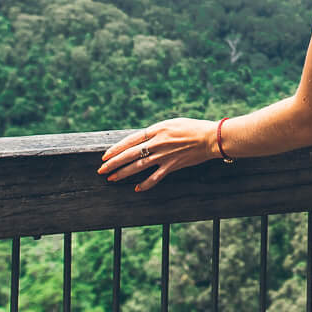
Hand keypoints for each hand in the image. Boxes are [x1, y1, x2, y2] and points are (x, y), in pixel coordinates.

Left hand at [98, 118, 217, 191]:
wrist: (210, 138)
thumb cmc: (192, 128)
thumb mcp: (171, 123)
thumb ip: (156, 131)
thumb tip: (142, 139)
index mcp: (156, 130)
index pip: (130, 140)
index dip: (116, 149)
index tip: (105, 155)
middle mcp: (157, 143)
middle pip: (129, 154)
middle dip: (113, 163)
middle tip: (101, 170)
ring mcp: (163, 155)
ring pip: (138, 166)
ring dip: (123, 173)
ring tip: (112, 178)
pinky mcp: (172, 166)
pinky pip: (155, 177)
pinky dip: (145, 184)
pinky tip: (137, 188)